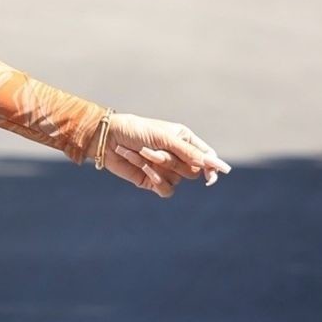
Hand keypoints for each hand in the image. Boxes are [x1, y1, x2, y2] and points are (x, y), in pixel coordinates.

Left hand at [95, 112, 231, 197]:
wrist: (108, 139)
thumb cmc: (136, 131)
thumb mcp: (164, 138)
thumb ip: (188, 152)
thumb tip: (212, 165)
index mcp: (185, 140)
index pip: (207, 157)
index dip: (212, 167)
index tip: (211, 176)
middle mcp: (178, 156)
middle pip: (192, 171)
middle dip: (173, 162)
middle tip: (152, 151)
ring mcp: (166, 170)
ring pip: (177, 179)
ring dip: (158, 167)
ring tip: (141, 153)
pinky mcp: (153, 182)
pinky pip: (166, 190)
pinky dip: (156, 181)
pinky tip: (144, 170)